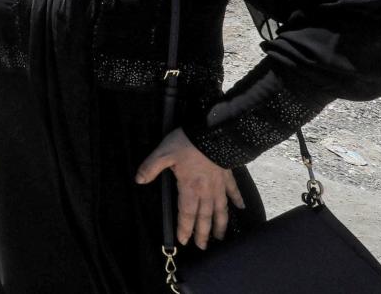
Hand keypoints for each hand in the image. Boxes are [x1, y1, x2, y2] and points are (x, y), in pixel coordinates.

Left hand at [135, 128, 244, 248]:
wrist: (212, 133)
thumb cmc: (187, 143)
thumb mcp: (163, 153)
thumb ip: (151, 168)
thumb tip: (139, 180)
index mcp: (190, 188)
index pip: (186, 214)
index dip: (184, 228)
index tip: (184, 241)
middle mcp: (206, 191)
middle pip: (204, 217)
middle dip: (203, 233)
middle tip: (203, 247)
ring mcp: (219, 185)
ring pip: (220, 209)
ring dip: (220, 224)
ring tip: (220, 237)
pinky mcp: (227, 176)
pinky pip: (233, 191)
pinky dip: (237, 200)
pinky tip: (241, 208)